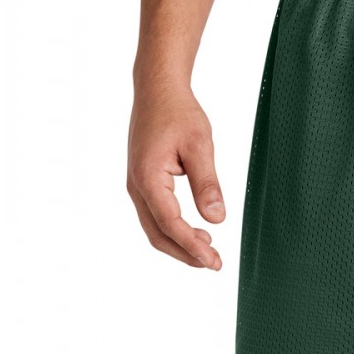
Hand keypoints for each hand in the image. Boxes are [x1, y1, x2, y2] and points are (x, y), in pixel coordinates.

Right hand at [127, 82, 224, 269]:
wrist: (157, 90)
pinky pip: (155, 216)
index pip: (170, 224)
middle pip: (158, 235)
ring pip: (154, 229)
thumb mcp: (200, 146)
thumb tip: (217, 220)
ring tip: (209, 250)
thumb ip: (208, 184)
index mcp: (148, 177)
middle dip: (186, 254)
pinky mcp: (142, 183)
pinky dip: (174, 231)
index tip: (214, 260)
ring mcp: (136, 186)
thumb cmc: (178, 112)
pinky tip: (196, 232)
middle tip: (215, 263)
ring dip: (180, 244)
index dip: (192, 247)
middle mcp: (136, 186)